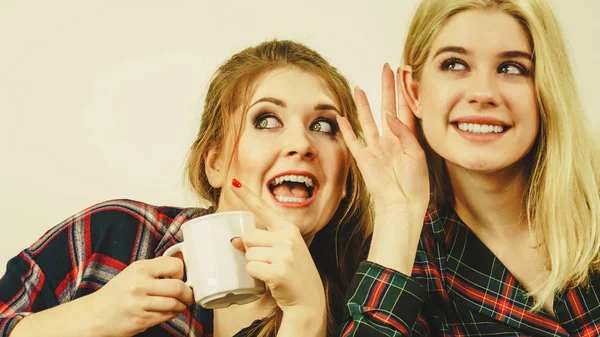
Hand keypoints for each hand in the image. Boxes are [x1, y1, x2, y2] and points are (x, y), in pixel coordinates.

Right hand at [88, 256, 193, 336]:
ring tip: (180, 305)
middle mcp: (139, 285)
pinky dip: (171, 314)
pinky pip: (166, 316)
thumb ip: (155, 269)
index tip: (181, 278)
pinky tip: (168, 312)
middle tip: (188, 296)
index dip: (182, 272)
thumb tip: (181, 268)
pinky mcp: (141, 320)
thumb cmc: (117, 292)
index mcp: (140, 268)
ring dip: (182, 306)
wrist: (95, 314)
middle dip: (188, 293)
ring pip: (174, 304)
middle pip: (178, 287)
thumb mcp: (133, 272)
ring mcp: (139, 304)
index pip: (175, 265)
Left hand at [230, 180, 325, 323]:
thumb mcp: (282, 252)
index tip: (233, 182)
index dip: (247, 195)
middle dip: (251, 251)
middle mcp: (288, 237)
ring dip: (254, 265)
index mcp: (289, 229)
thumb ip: (261, 242)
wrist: (310, 300)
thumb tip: (234, 240)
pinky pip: (250, 268)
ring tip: (272, 271)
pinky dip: (255, 277)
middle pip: (248, 236)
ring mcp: (284, 254)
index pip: (263, 208)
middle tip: (268, 262)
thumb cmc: (294, 274)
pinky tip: (271, 281)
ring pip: (248, 254)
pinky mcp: (278, 270)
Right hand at [336, 64, 429, 273]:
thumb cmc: (415, 184)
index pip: (405, 107)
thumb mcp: (417, 154)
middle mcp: (391, 140)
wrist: (402, 204)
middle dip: (386, 88)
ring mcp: (376, 148)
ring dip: (363, 104)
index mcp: (407, 138)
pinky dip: (347, 129)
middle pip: (387, 107)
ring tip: (359, 87)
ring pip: (368, 120)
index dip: (404, 90)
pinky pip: (354, 140)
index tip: (403, 72)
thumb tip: (390, 115)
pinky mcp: (364, 158)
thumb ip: (404, 132)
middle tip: (385, 69)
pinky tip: (342, 117)